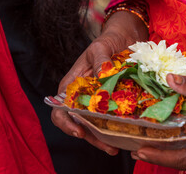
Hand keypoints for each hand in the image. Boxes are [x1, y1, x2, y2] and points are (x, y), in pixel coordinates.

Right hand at [51, 11, 147, 153]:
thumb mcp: (100, 47)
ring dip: (104, 138)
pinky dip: (116, 128)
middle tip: (108, 147)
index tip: (80, 131)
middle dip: (91, 137)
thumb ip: (100, 59)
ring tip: (117, 148)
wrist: (124, 38)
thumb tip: (102, 75)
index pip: (60, 109)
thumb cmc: (107, 40)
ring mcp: (98, 100)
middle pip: (79, 122)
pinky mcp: (113, 100)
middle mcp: (83, 95)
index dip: (66, 123)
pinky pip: (112, 117)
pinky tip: (126, 135)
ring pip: (96, 124)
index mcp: (72, 84)